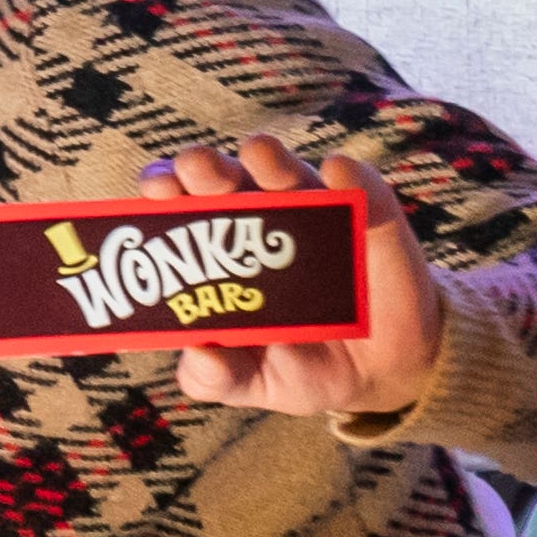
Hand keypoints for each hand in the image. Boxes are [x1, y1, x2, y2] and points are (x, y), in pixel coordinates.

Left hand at [134, 135, 446, 419]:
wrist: (382, 373)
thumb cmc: (298, 366)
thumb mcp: (251, 383)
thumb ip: (216, 376)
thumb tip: (198, 354)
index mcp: (216, 253)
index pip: (179, 209)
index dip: (163, 192)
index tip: (155, 189)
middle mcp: (260, 220)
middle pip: (223, 180)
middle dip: (204, 168)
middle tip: (193, 167)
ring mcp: (316, 211)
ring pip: (286, 172)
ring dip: (269, 159)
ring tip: (257, 152)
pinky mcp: (370, 215)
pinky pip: (360, 188)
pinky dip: (348, 177)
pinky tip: (338, 173)